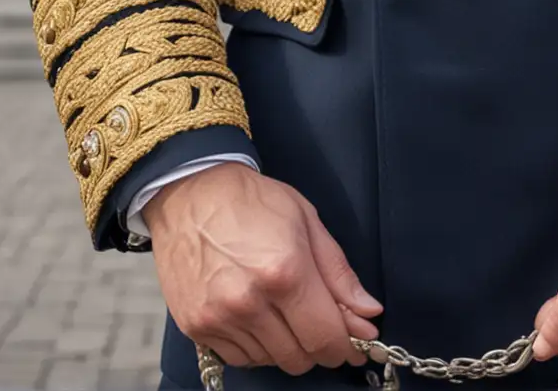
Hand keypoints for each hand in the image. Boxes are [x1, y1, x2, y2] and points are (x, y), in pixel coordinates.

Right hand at [142, 162, 382, 373]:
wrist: (188, 194)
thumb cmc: (251, 201)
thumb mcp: (306, 220)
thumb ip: (338, 272)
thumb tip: (369, 313)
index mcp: (285, 271)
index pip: (325, 337)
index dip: (347, 347)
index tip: (356, 345)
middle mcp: (250, 302)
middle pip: (299, 358)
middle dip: (318, 347)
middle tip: (319, 324)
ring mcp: (220, 319)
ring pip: (271, 361)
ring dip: (287, 346)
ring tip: (284, 312)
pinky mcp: (197, 328)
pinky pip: (240, 359)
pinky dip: (257, 347)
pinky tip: (259, 319)